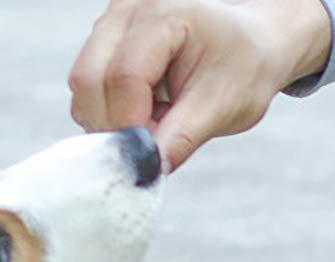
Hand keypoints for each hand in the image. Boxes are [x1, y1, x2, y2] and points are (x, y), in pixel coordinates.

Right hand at [68, 0, 332, 169]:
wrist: (252, 43)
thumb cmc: (243, 68)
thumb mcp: (222, 106)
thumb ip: (181, 138)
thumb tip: (146, 171)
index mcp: (163, 13)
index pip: (122, 77)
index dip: (129, 126)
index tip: (149, 156)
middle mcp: (128, 8)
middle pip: (87, 80)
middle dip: (113, 126)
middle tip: (150, 144)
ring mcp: (112, 21)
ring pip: (82, 86)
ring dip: (110, 120)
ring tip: (154, 122)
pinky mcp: (105, 39)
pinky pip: (88, 87)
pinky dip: (110, 112)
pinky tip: (145, 110)